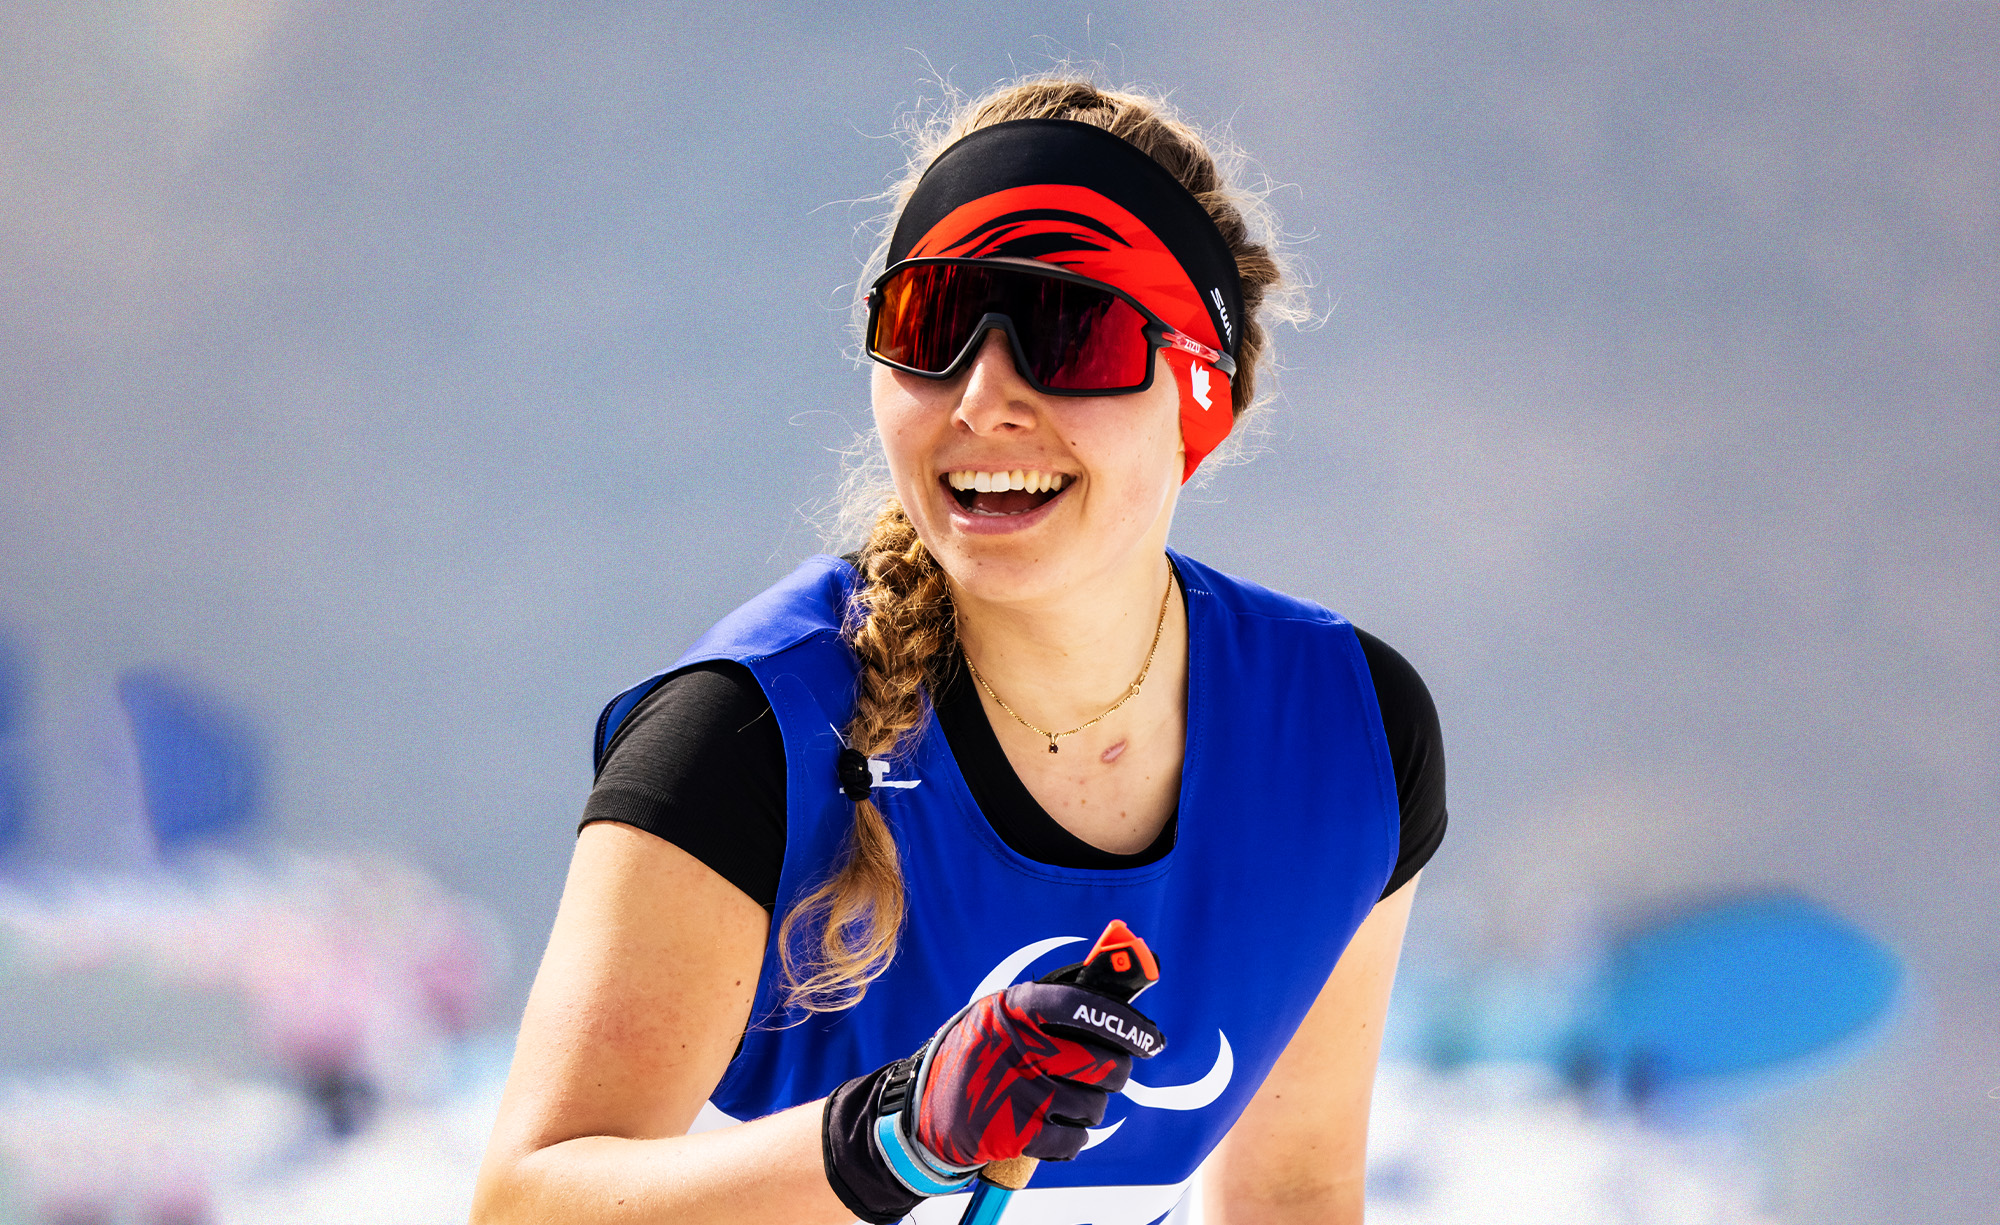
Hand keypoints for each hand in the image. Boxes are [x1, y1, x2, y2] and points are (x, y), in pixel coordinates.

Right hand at [911, 975, 1164, 1165]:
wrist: (925, 1111)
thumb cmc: (981, 1053)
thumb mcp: (1003, 1014)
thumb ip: (1056, 998)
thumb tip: (1124, 978)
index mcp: (1014, 1009)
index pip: (1083, 1007)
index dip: (1124, 1024)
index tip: (1152, 1040)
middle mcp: (1017, 1047)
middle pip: (1102, 1064)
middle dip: (1115, 1072)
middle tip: (1109, 1072)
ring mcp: (1018, 1092)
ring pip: (1095, 1104)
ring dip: (1091, 1106)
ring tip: (1066, 1098)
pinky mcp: (1017, 1134)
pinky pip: (1076, 1137)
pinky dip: (1073, 1135)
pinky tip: (1053, 1124)